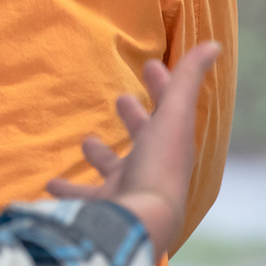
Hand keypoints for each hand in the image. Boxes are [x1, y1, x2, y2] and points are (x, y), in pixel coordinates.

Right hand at [46, 41, 221, 254]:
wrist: (140, 221)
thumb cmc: (158, 165)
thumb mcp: (174, 115)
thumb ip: (187, 80)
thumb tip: (215, 44)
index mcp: (170, 146)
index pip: (169, 110)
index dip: (162, 87)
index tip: (150, 65)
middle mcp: (152, 169)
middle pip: (144, 140)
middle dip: (135, 119)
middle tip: (121, 99)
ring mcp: (128, 191)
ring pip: (114, 170)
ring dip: (102, 156)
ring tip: (85, 141)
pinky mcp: (104, 209)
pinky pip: (84, 198)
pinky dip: (68, 190)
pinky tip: (50, 184)